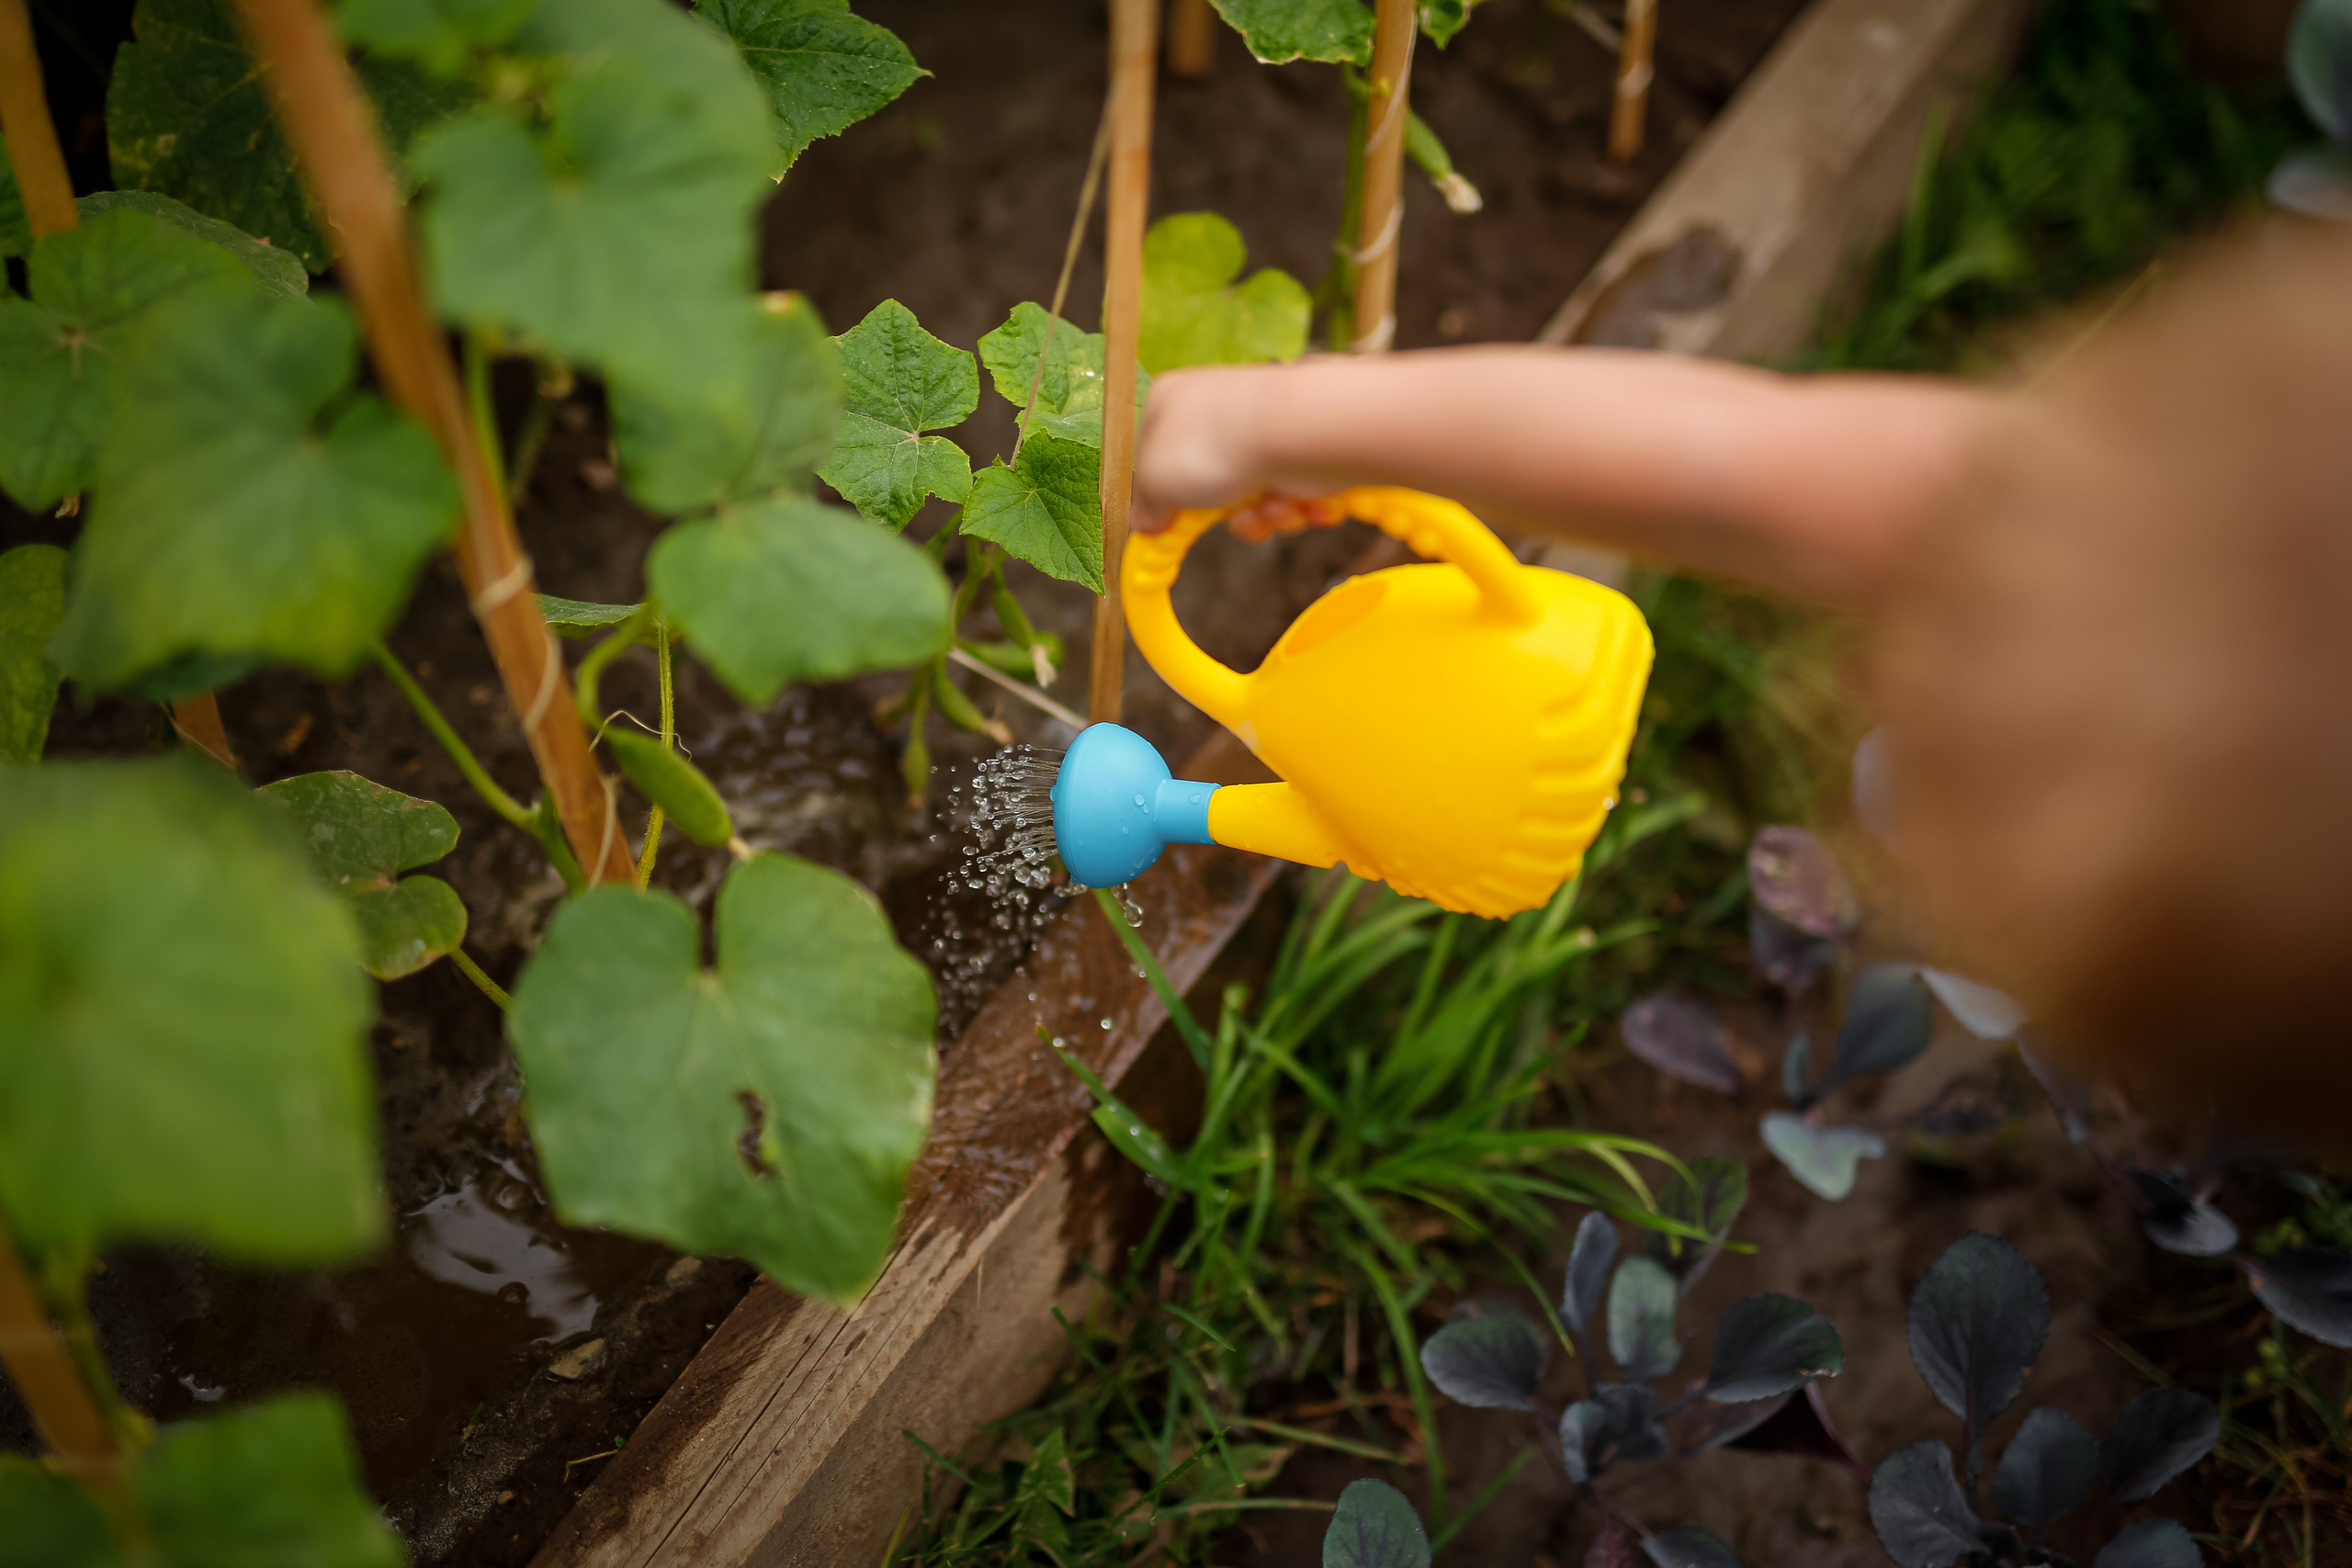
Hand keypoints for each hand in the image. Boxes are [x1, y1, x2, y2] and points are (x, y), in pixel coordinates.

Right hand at [1132, 364, 1338, 532]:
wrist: (1297, 434)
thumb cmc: (1214, 447)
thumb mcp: (1154, 481)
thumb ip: (1144, 505)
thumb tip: (1144, 524)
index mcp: (1171, 402)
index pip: (1152, 455)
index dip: (1160, 494)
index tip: (1165, 523)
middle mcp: (1216, 411)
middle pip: (1206, 484)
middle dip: (1222, 514)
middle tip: (1231, 515)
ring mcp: (1259, 430)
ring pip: (1249, 499)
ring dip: (1259, 517)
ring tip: (1269, 507)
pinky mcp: (1298, 451)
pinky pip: (1286, 497)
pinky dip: (1290, 509)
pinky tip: (1293, 501)